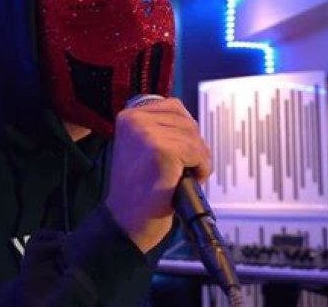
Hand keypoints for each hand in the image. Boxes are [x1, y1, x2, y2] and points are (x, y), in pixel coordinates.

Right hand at [105, 98, 211, 252]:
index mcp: (128, 116)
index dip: (185, 129)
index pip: (173, 106)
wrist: (126, 221)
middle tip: (186, 167)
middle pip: (187, 121)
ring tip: (185, 175)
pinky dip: (201, 168)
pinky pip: (198, 153)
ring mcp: (147, 135)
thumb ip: (158, 129)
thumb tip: (189, 123)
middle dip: (194, 145)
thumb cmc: (136, 189)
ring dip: (199, 158)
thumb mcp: (139, 147)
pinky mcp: (162, 152)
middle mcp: (135, 121)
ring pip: (194, 137)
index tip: (182, 150)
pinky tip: (188, 179)